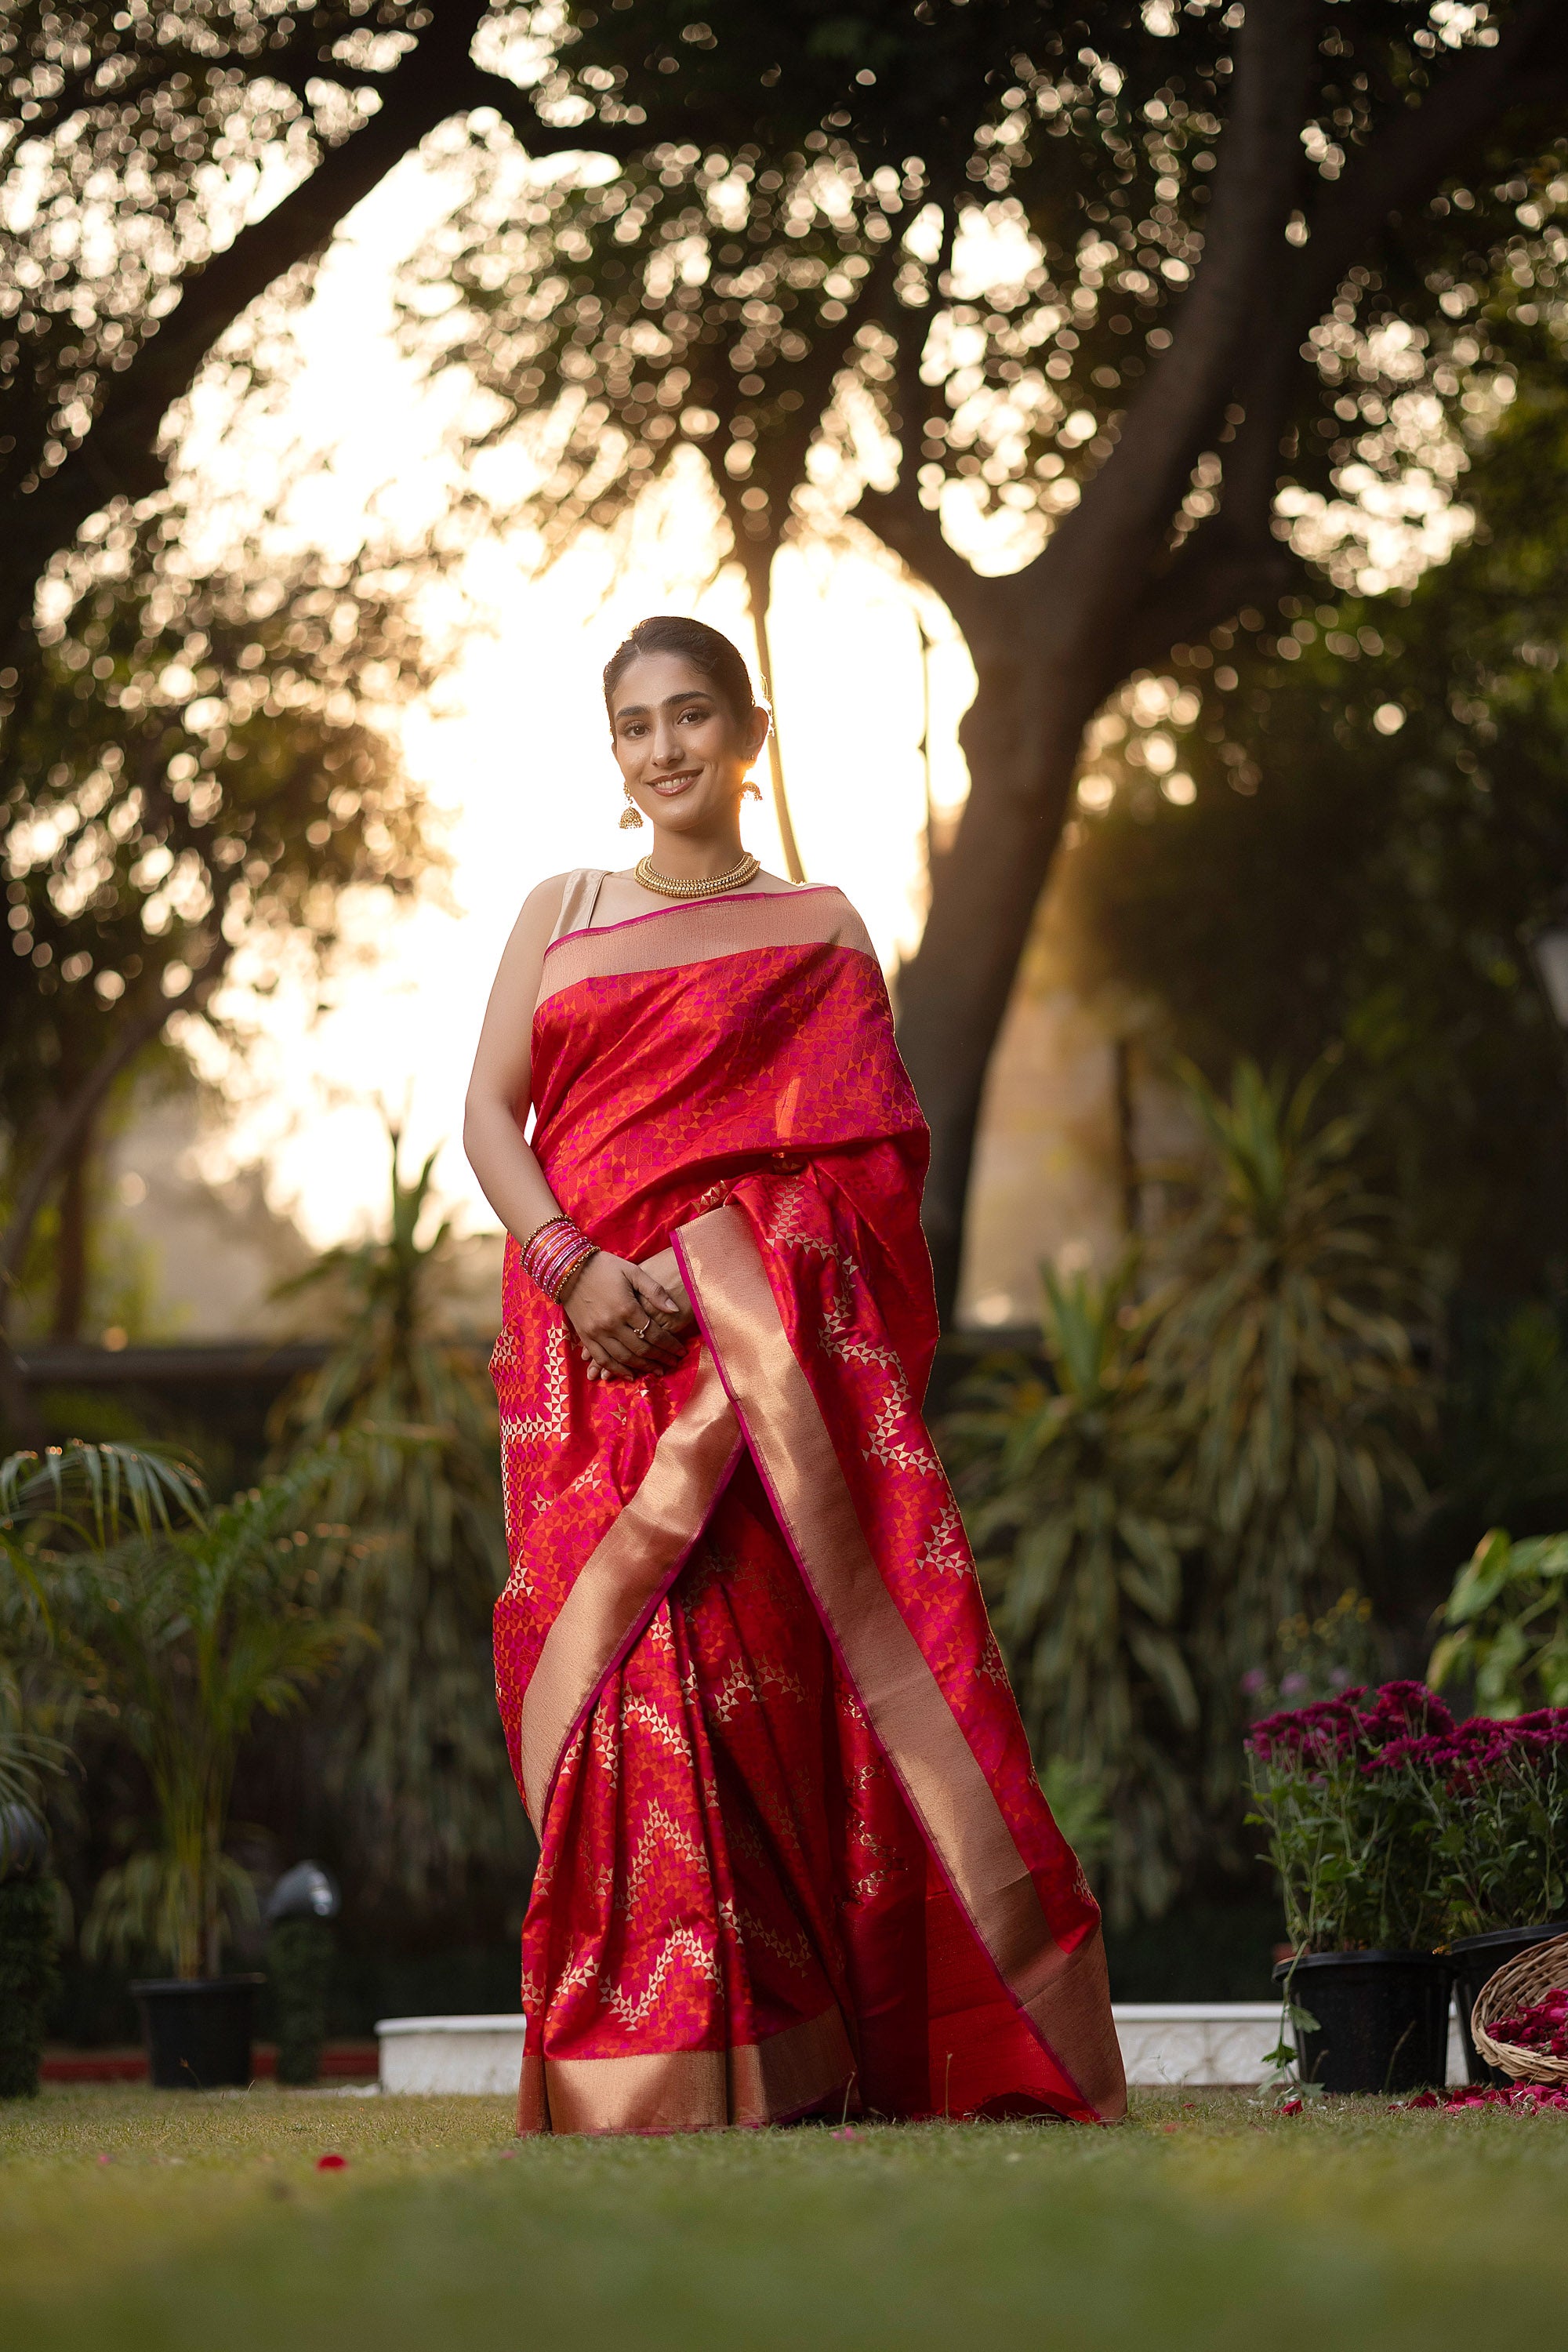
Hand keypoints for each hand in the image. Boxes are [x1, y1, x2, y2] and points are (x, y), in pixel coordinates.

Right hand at [561, 1251, 687, 1380]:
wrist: (569, 1268)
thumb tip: (675, 1310)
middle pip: (642, 1349)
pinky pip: (603, 1359)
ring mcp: (597, 1333)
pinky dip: (617, 1370)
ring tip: (657, 1371)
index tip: (681, 1351)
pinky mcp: (585, 1337)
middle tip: (673, 1363)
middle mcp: (612, 1324)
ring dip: (643, 1367)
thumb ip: (655, 1292)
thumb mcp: (633, 1272)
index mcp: (627, 1308)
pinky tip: (630, 1375)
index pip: (655, 1334)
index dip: (670, 1345)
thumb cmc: (605, 1267)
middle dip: (660, 1358)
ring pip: (624, 1358)